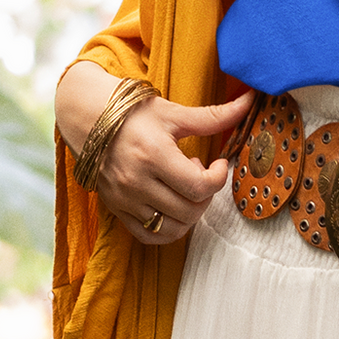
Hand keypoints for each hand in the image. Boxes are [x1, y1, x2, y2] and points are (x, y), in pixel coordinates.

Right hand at [57, 62, 250, 245]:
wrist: (88, 119)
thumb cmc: (134, 113)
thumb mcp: (173, 112)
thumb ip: (213, 116)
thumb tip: (250, 102)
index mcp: (153, 155)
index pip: (199, 186)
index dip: (219, 178)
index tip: (219, 163)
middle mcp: (136, 181)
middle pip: (190, 210)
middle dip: (205, 194)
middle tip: (198, 171)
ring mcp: (125, 199)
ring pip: (174, 228)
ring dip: (189, 212)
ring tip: (182, 186)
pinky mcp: (116, 209)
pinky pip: (151, 236)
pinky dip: (169, 228)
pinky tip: (172, 204)